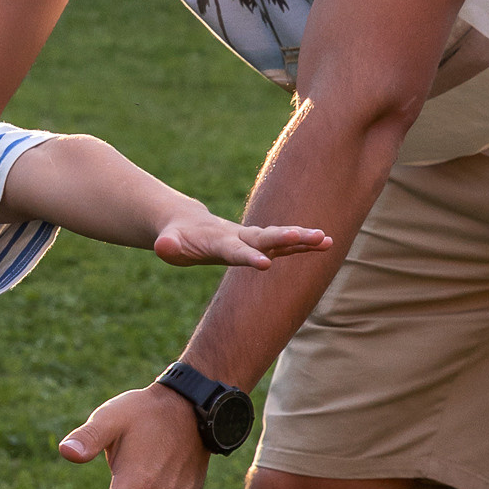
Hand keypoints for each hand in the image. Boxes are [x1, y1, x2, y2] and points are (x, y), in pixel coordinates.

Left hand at [152, 210, 331, 270]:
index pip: (235, 250)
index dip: (249, 257)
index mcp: (218, 241)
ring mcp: (251, 239)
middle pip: (265, 238)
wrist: (186, 223)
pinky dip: (303, 245)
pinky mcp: (258, 244)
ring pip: (279, 239)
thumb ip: (167, 245)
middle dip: (286, 238)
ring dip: (301, 240)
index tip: (265, 265)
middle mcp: (239, 237)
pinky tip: (325, 245)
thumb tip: (162, 247)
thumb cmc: (176, 238)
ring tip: (326, 240)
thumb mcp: (168, 243)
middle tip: (310, 236)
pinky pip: (283, 245)